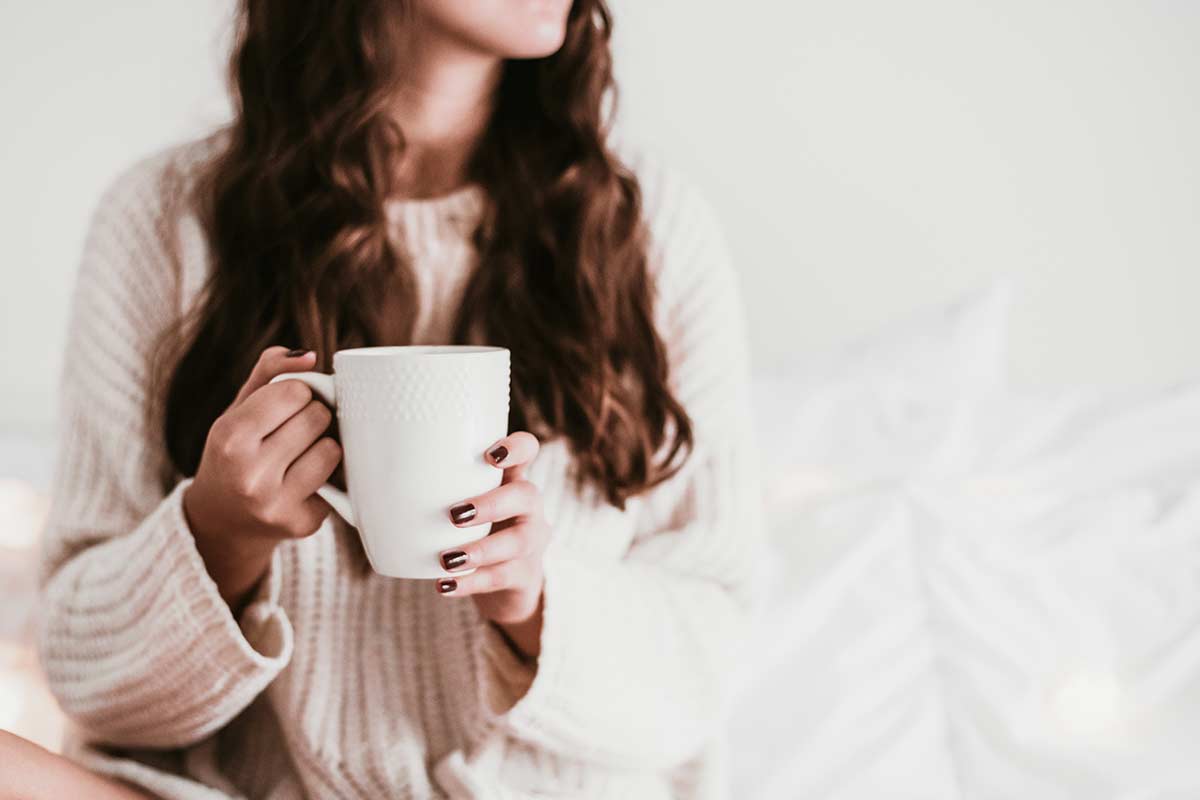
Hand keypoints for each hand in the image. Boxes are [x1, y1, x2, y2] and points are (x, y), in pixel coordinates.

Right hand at [183, 346, 342, 609]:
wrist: (221, 521)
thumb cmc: (235, 453)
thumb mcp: (238, 409)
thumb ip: (269, 372)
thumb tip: (309, 355)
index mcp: (229, 438)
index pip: (294, 391)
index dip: (297, 393)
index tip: (286, 405)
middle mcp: (249, 475)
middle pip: (317, 418)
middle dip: (313, 417)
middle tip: (294, 431)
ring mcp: (276, 504)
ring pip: (332, 449)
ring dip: (324, 445)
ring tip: (300, 454)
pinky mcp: (302, 524)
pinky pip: (338, 482)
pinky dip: (327, 475)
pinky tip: (303, 481)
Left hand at [435, 432, 548, 658]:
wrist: (504, 585)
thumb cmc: (467, 532)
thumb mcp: (453, 503)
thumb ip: (414, 488)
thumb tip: (341, 475)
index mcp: (508, 478)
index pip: (527, 449)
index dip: (515, 447)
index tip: (489, 454)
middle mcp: (527, 506)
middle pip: (526, 494)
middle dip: (492, 503)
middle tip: (454, 514)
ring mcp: (531, 541)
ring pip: (520, 540)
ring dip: (483, 548)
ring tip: (449, 558)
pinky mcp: (524, 576)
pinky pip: (502, 578)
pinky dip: (472, 583)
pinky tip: (446, 586)